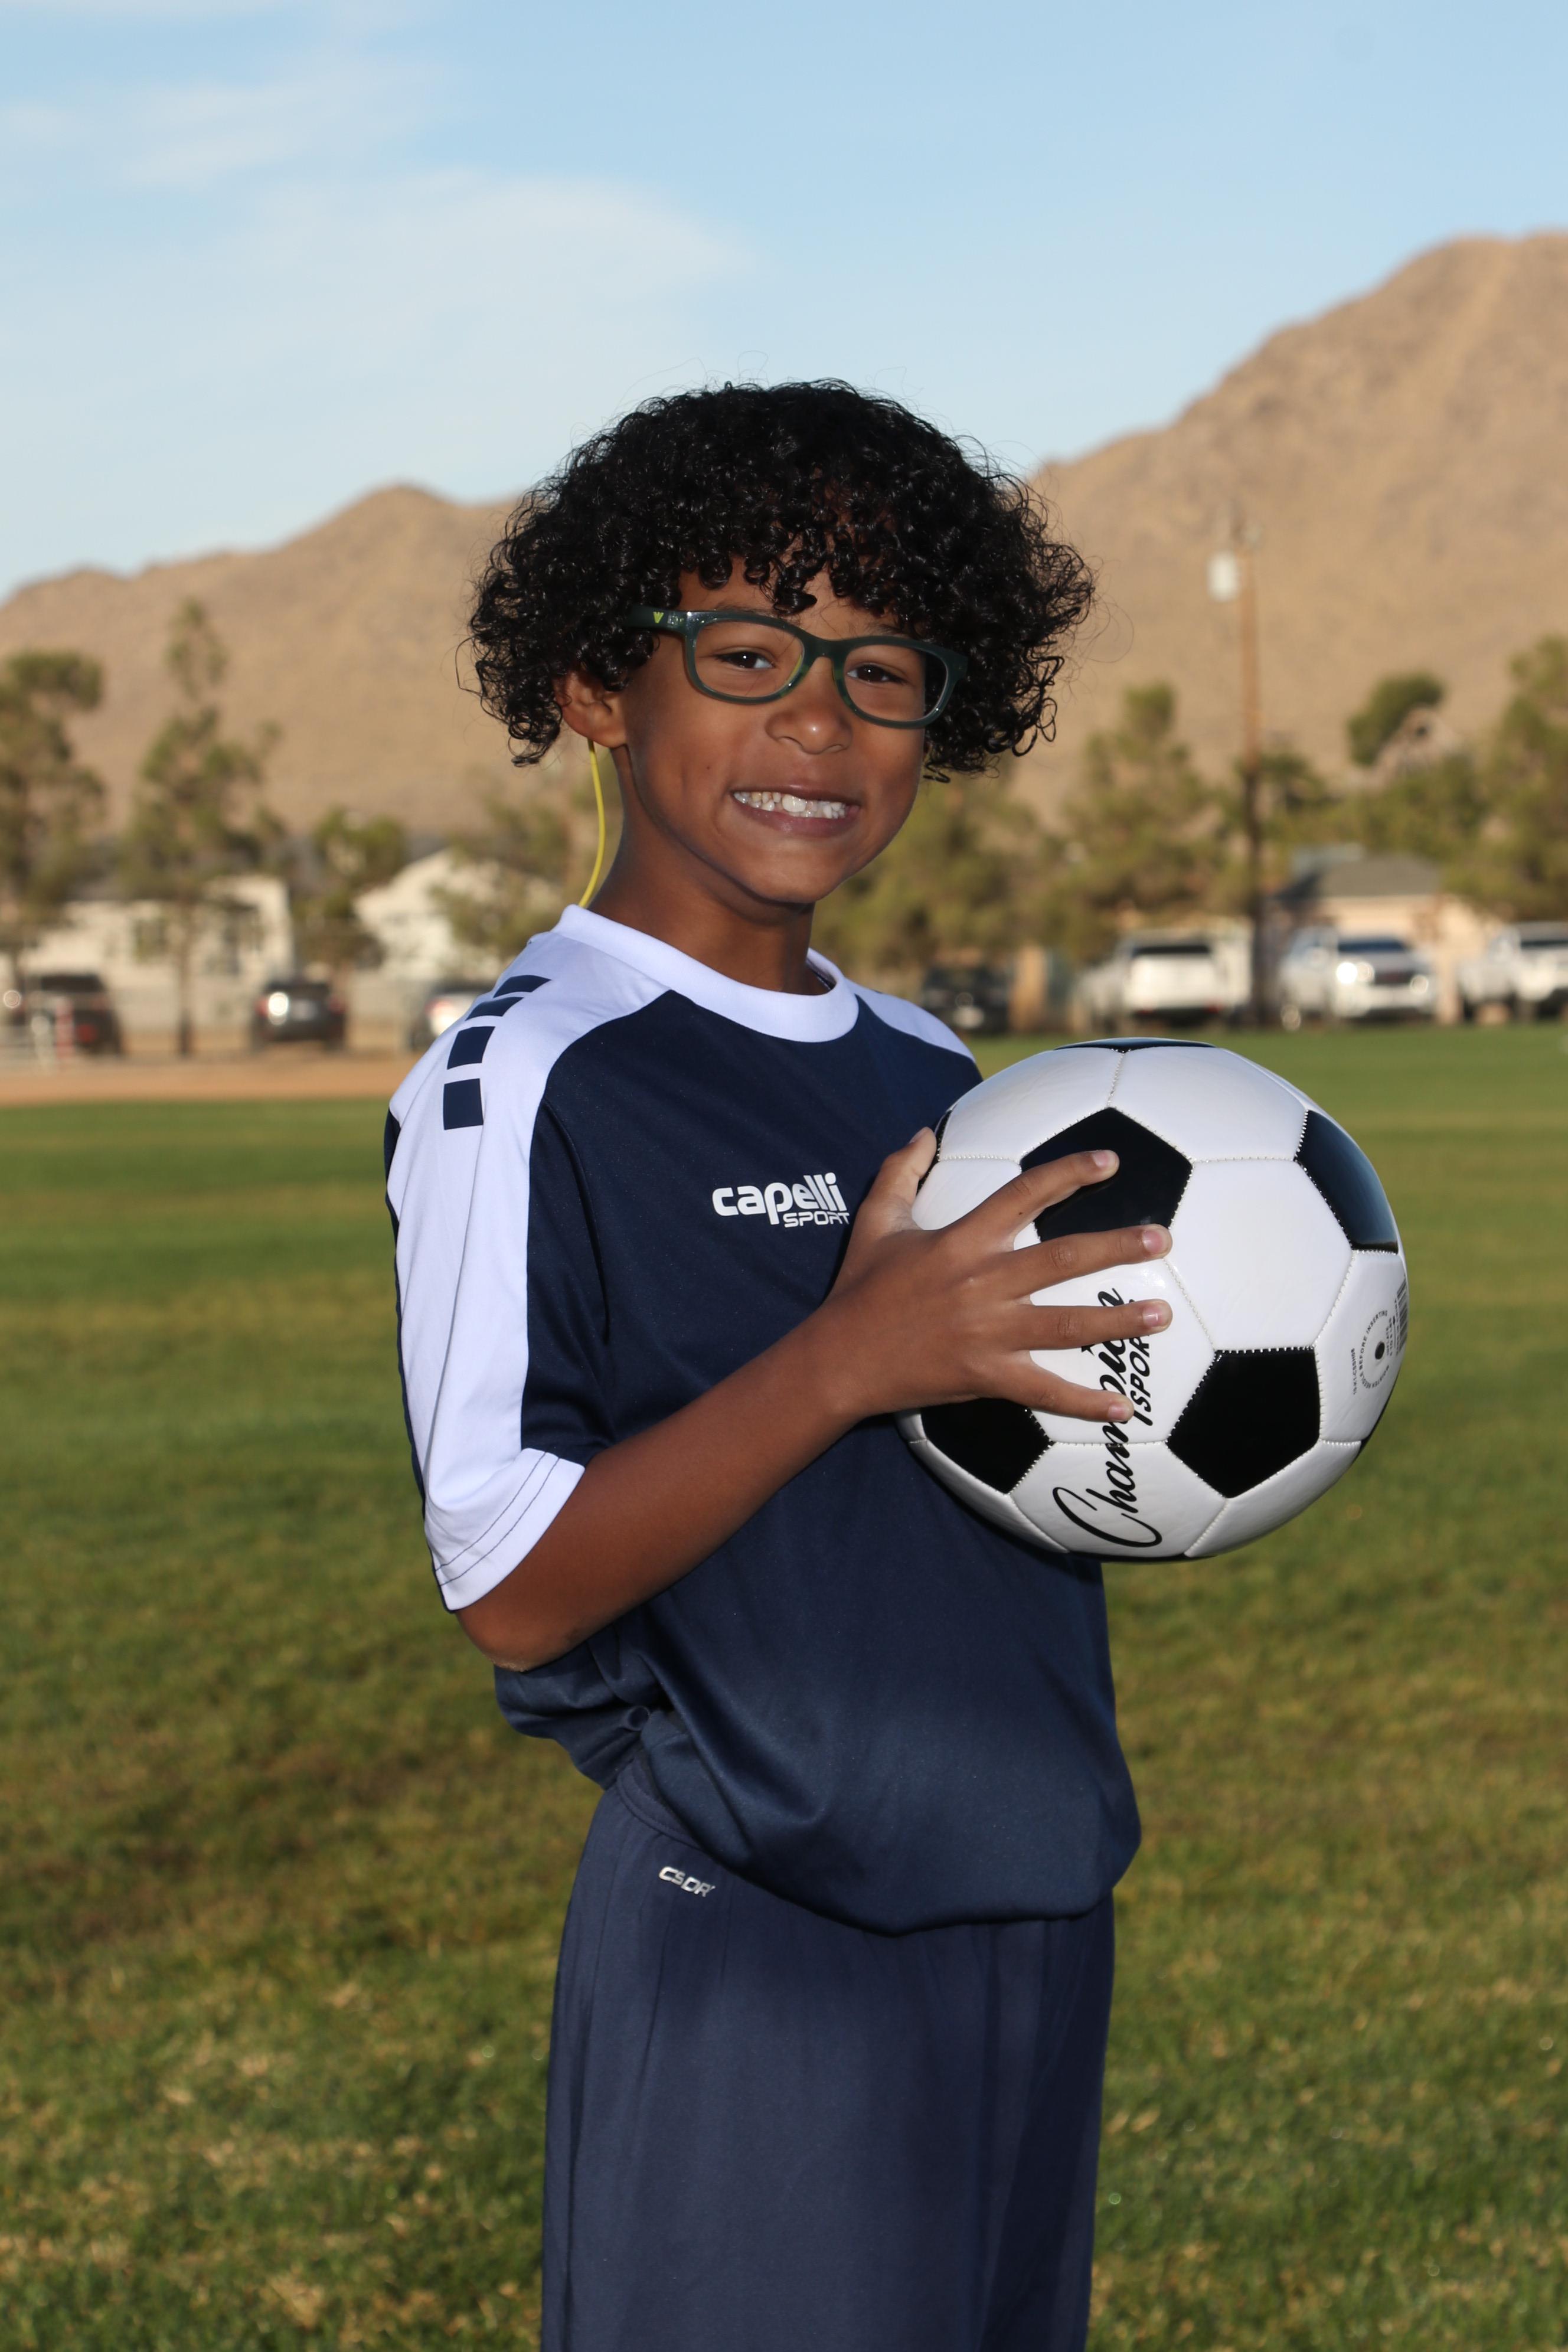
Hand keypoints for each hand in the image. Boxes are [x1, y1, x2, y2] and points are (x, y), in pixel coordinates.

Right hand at [815, 1130, 1171, 1423]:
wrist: (838, 1360)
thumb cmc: (859, 1290)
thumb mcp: (875, 1223)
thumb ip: (900, 1173)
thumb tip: (924, 1133)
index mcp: (960, 1240)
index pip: (1024, 1195)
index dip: (1069, 1174)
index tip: (1111, 1161)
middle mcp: (981, 1283)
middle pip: (1062, 1259)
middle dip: (1117, 1246)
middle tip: (1162, 1238)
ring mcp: (987, 1333)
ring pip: (1066, 1325)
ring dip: (1118, 1320)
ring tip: (1162, 1315)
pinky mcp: (986, 1376)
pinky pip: (1044, 1391)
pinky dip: (1084, 1403)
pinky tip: (1123, 1409)